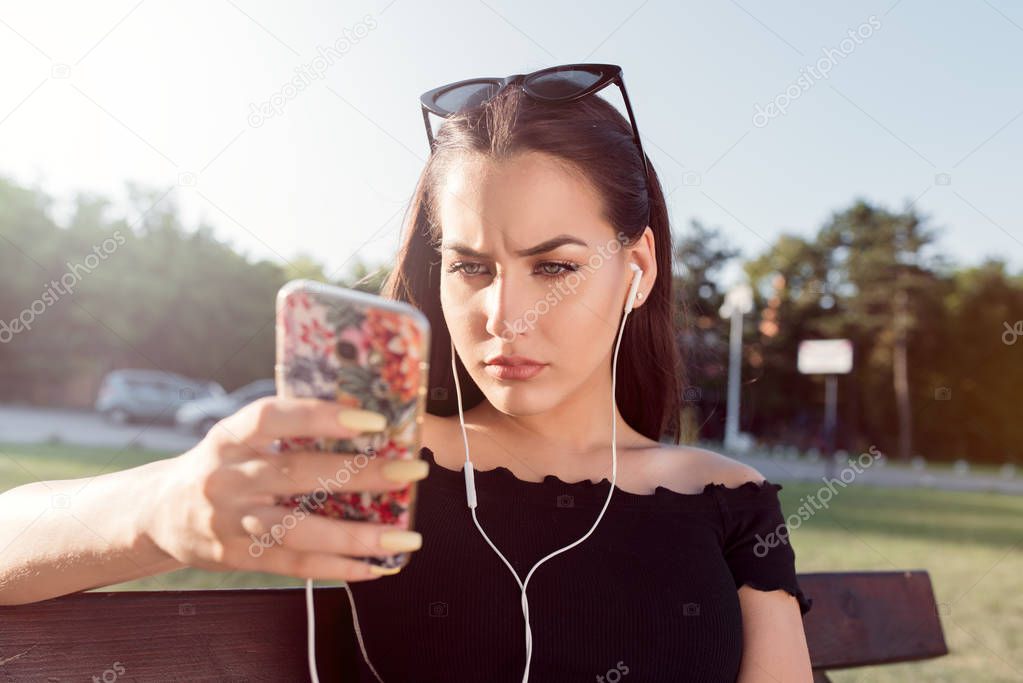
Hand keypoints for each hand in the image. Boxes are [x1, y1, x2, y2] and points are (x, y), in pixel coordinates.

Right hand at [143, 397, 426, 580]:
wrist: (157, 512)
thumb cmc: (222, 464)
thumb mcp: (239, 437)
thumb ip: (287, 429)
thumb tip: (366, 422)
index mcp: (230, 437)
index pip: (272, 416)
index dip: (320, 416)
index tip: (371, 419)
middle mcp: (228, 477)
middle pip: (297, 474)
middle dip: (360, 473)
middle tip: (411, 470)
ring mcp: (230, 522)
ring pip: (298, 529)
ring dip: (356, 535)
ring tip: (405, 536)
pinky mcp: (236, 557)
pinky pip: (292, 565)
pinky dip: (336, 568)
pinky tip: (374, 566)